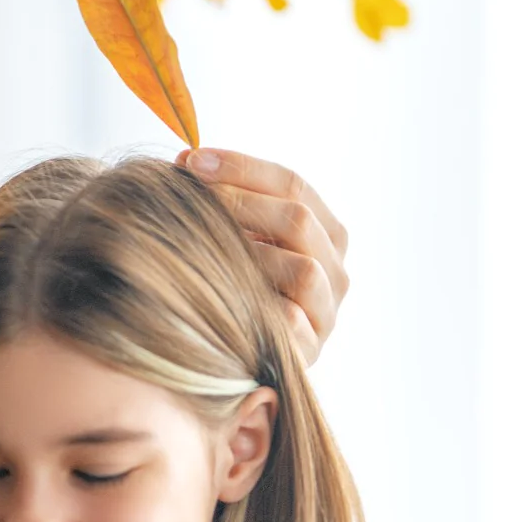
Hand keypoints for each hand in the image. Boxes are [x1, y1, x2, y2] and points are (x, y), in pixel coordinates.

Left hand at [176, 148, 349, 365]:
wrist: (244, 361)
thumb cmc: (237, 289)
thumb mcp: (241, 240)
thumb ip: (229, 202)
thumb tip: (186, 162)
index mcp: (327, 234)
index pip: (295, 185)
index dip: (242, 168)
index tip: (191, 160)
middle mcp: (336, 271)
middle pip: (298, 220)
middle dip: (239, 199)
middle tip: (189, 192)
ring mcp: (327, 313)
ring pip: (302, 269)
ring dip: (248, 251)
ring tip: (200, 241)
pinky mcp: (310, 352)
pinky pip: (290, 322)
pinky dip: (259, 306)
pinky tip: (218, 295)